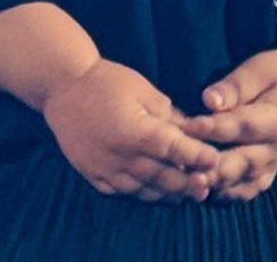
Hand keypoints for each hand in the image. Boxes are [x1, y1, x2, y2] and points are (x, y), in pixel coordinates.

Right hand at [41, 58, 217, 201]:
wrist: (61, 87)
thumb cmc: (104, 81)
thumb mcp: (140, 87)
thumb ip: (167, 113)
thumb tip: (192, 132)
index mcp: (135, 131)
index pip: (174, 150)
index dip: (197, 157)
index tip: (214, 159)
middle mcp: (122, 157)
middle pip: (164, 178)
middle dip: (189, 183)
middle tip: (209, 184)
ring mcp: (107, 171)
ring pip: (147, 192)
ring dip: (170, 193)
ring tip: (189, 192)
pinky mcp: (96, 178)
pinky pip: (126, 194)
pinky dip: (145, 195)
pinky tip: (158, 191)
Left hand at [187, 48, 276, 199]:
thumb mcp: (258, 71)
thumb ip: (234, 87)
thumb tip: (209, 100)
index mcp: (276, 122)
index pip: (241, 127)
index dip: (213, 128)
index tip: (187, 126)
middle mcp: (276, 151)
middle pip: (240, 163)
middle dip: (209, 164)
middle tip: (180, 161)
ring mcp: (272, 167)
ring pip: (241, 183)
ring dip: (214, 183)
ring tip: (188, 180)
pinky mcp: (267, 174)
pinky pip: (246, 191)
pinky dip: (226, 194)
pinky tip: (204, 191)